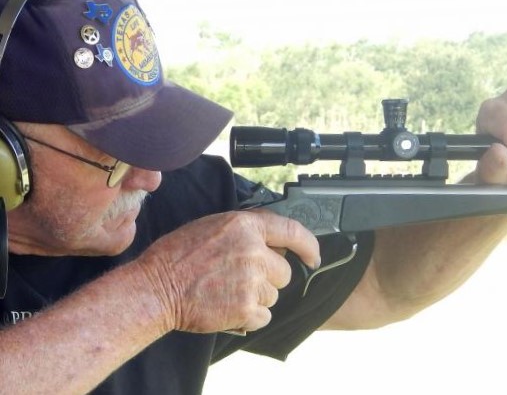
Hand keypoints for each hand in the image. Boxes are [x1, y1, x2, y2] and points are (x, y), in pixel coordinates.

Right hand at [135, 210, 319, 333]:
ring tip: (226, 292)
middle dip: (267, 278)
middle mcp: (254, 251)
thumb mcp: (213, 226)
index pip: (293, 230)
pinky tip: (227, 307)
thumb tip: (274, 239)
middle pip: (284, 272)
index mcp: (246, 226)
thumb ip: (246, 230)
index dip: (309, 245)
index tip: (313, 256)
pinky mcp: (246, 308)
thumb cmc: (177, 257)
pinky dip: (249, 317)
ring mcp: (252, 280)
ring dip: (256, 298)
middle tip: (239, 279)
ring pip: (273, 295)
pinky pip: (263, 316)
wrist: (155, 289)